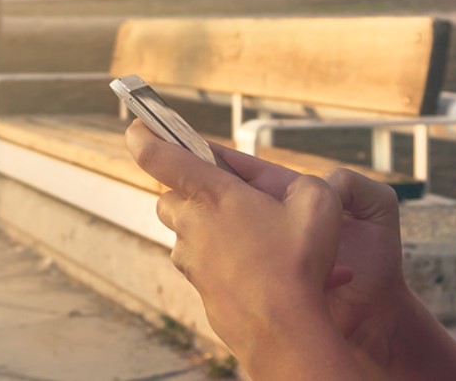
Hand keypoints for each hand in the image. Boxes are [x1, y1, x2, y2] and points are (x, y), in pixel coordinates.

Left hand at [123, 122, 412, 373]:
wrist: (284, 330)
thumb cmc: (299, 263)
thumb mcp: (318, 203)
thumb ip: (302, 185)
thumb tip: (295, 192)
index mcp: (213, 194)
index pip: (160, 156)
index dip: (144, 135)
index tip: (137, 124)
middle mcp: (193, 226)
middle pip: (169, 197)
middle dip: (188, 190)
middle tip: (225, 193)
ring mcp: (193, 261)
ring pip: (185, 234)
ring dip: (206, 228)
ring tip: (252, 235)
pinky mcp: (201, 289)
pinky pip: (203, 265)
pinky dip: (221, 260)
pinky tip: (258, 267)